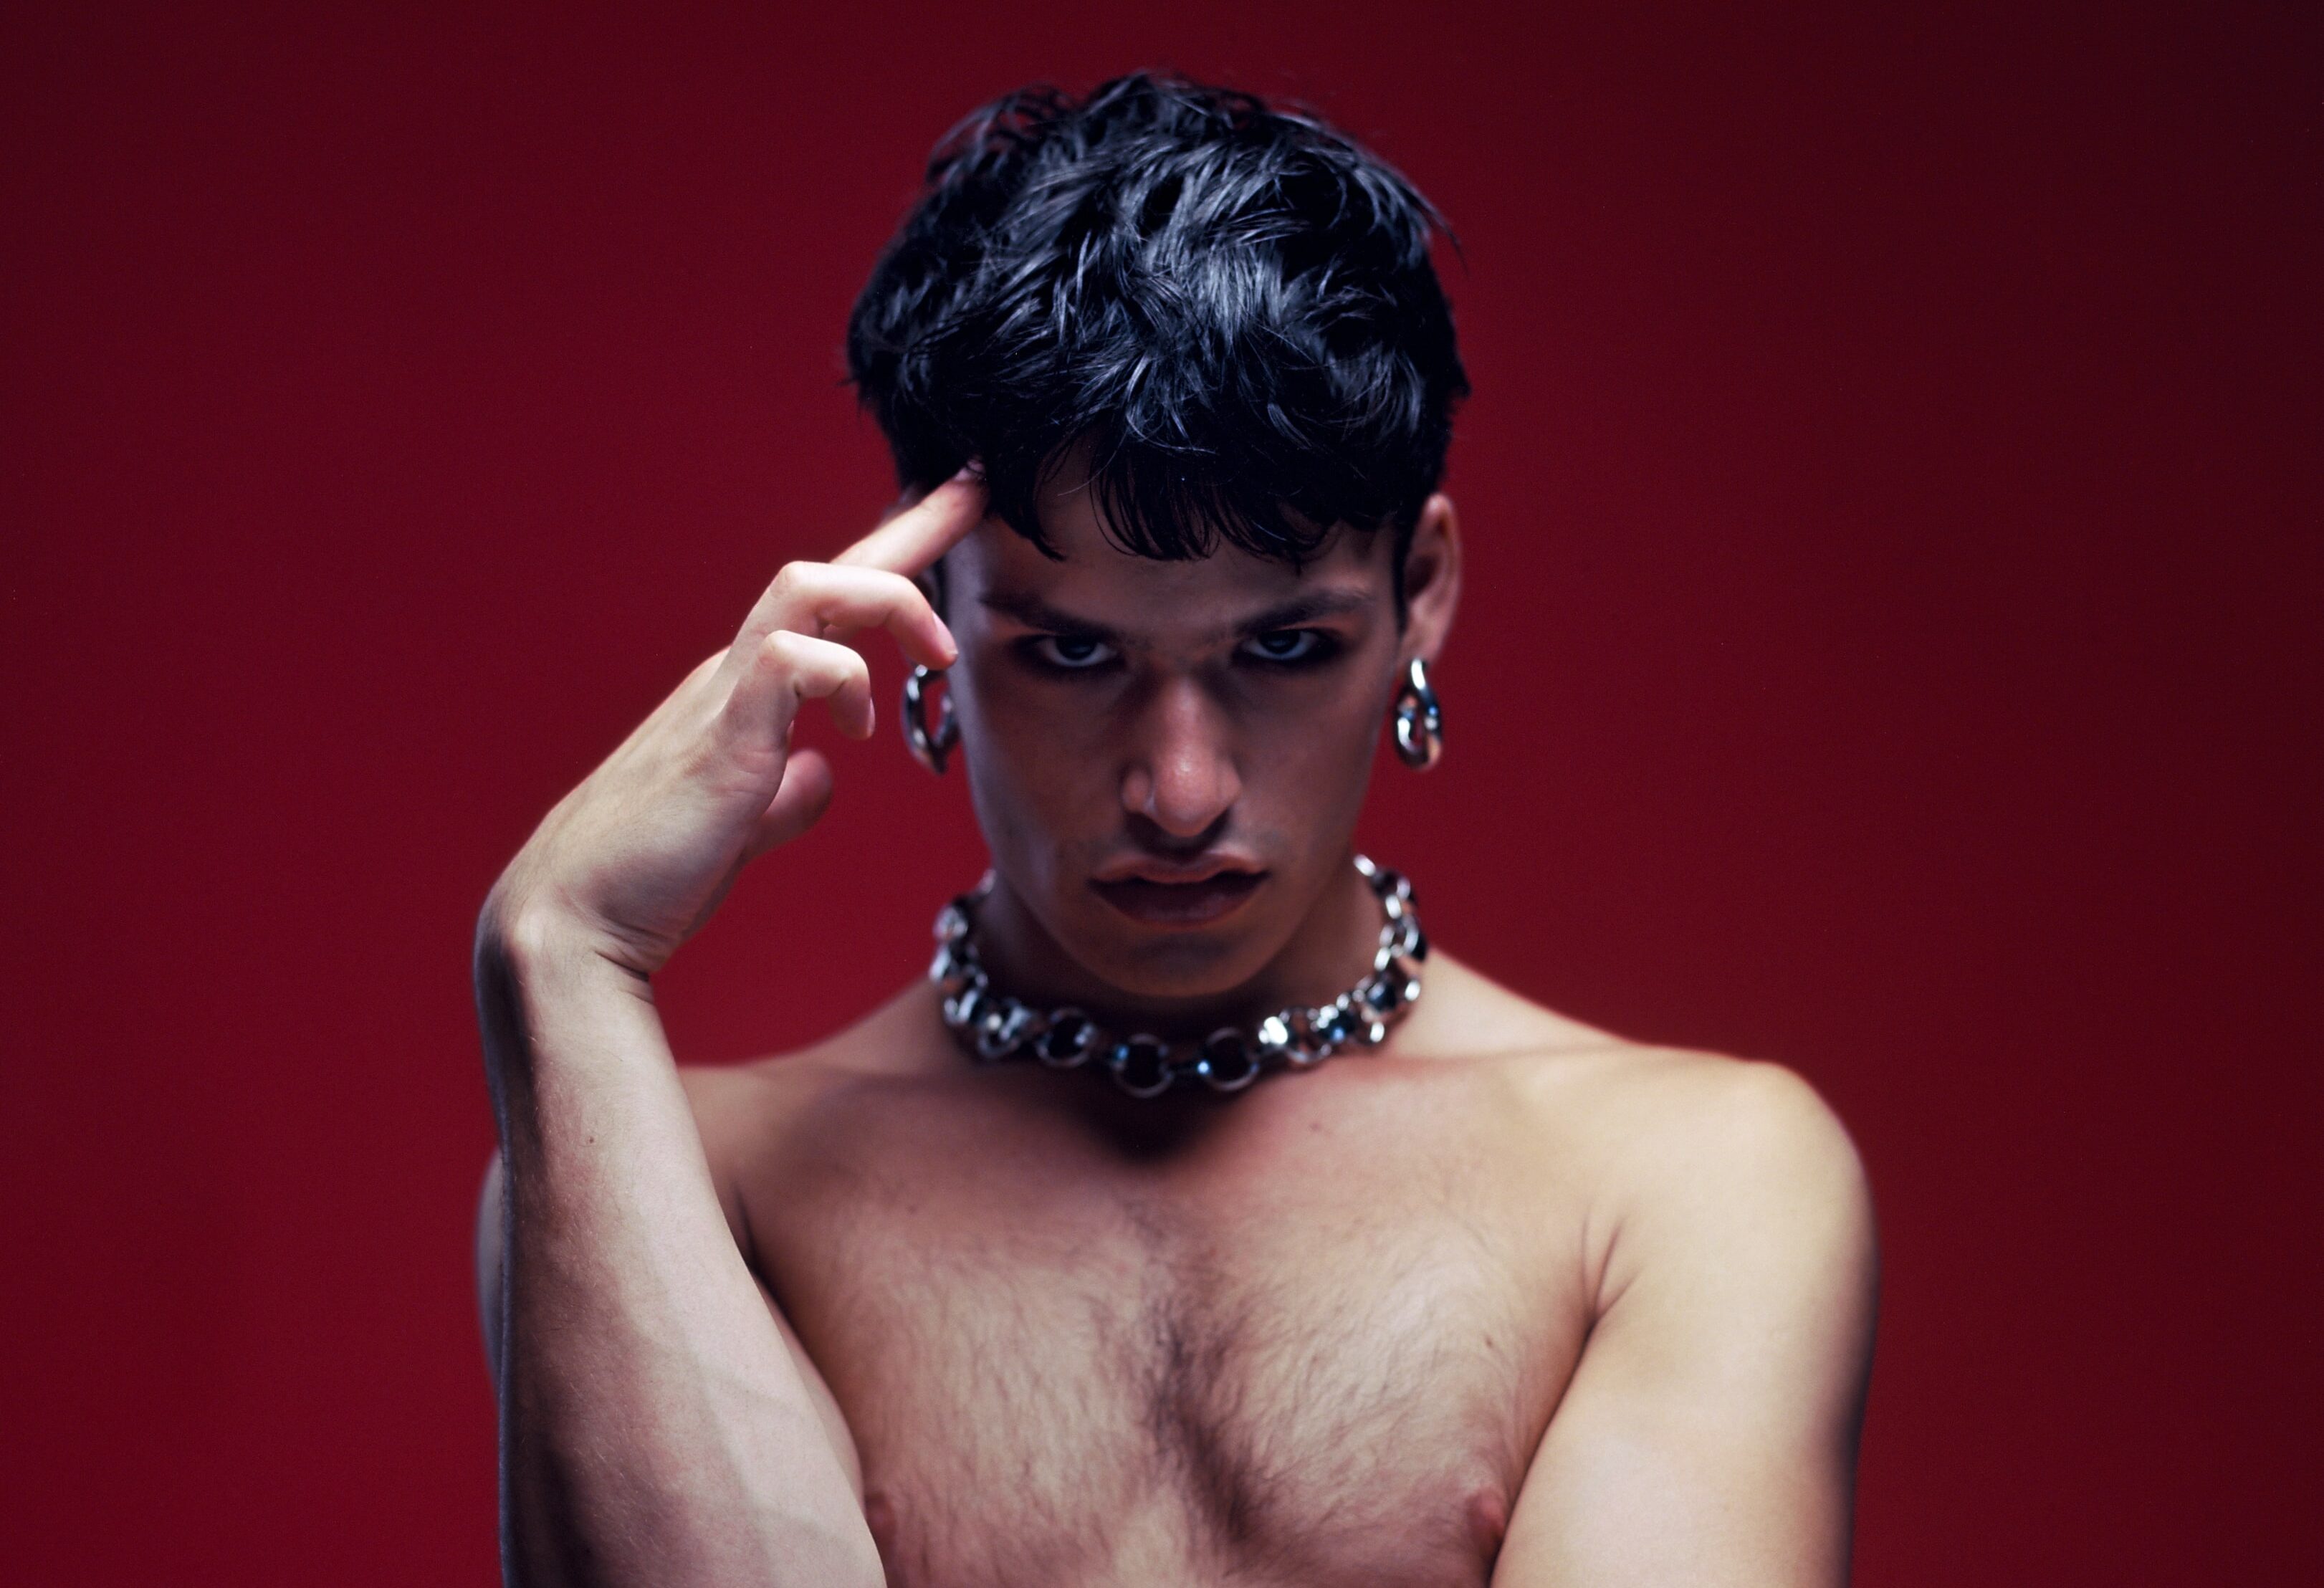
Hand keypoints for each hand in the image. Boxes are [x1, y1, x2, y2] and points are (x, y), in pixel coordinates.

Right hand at [482, 473, 983, 980]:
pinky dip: (843, 679)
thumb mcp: (744, 825)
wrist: (576, 920)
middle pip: (827, 570)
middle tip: (973, 493)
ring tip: (936, 654)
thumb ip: (785, 794)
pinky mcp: (721, 736)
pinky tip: (855, 733)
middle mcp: (731, 674)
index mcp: (742, 690)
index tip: (951, 511)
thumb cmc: (651, 875)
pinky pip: (792, 661)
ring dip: (887, 600)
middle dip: (909, 530)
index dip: (889, 557)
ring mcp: (722, 696)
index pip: (824, 606)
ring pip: (807, 587)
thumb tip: (820, 774)